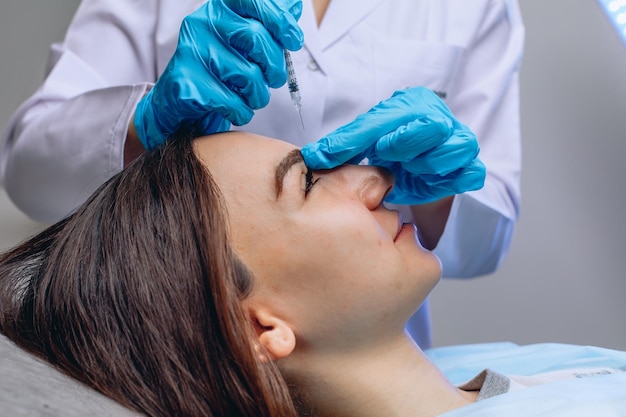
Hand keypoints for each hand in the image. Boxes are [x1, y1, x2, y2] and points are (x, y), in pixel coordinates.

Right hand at [134, 0, 303, 149]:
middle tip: (274, 79)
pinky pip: (233, 102)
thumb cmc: (218, 68)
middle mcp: (202, 24)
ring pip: (248, 75)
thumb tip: (295, 5)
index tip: (294, 40)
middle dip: (275, 65)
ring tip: (252, 97)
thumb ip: (267, 23)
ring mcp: (192, 52)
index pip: (254, 1)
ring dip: (259, 95)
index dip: (280, 20)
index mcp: (218, 9)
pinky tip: (235, 109)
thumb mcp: (241, 41)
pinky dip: (242, 111)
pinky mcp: (188, 83)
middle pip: (256, 37)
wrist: (177, 99)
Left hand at [301, 87, 485, 204]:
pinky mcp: (468, 168)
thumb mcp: (363, 142)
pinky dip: (453, 180)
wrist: (411, 169)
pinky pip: (472, 173)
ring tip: (411, 170)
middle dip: (411, 146)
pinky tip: (431, 182)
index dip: (389, 136)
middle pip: (435, 127)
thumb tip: (311, 157)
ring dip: (430, 164)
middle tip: (394, 157)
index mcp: (415, 104)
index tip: (378, 150)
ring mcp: (459, 142)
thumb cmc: (387, 147)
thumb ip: (340, 146)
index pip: (403, 115)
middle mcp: (441, 118)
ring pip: (458, 149)